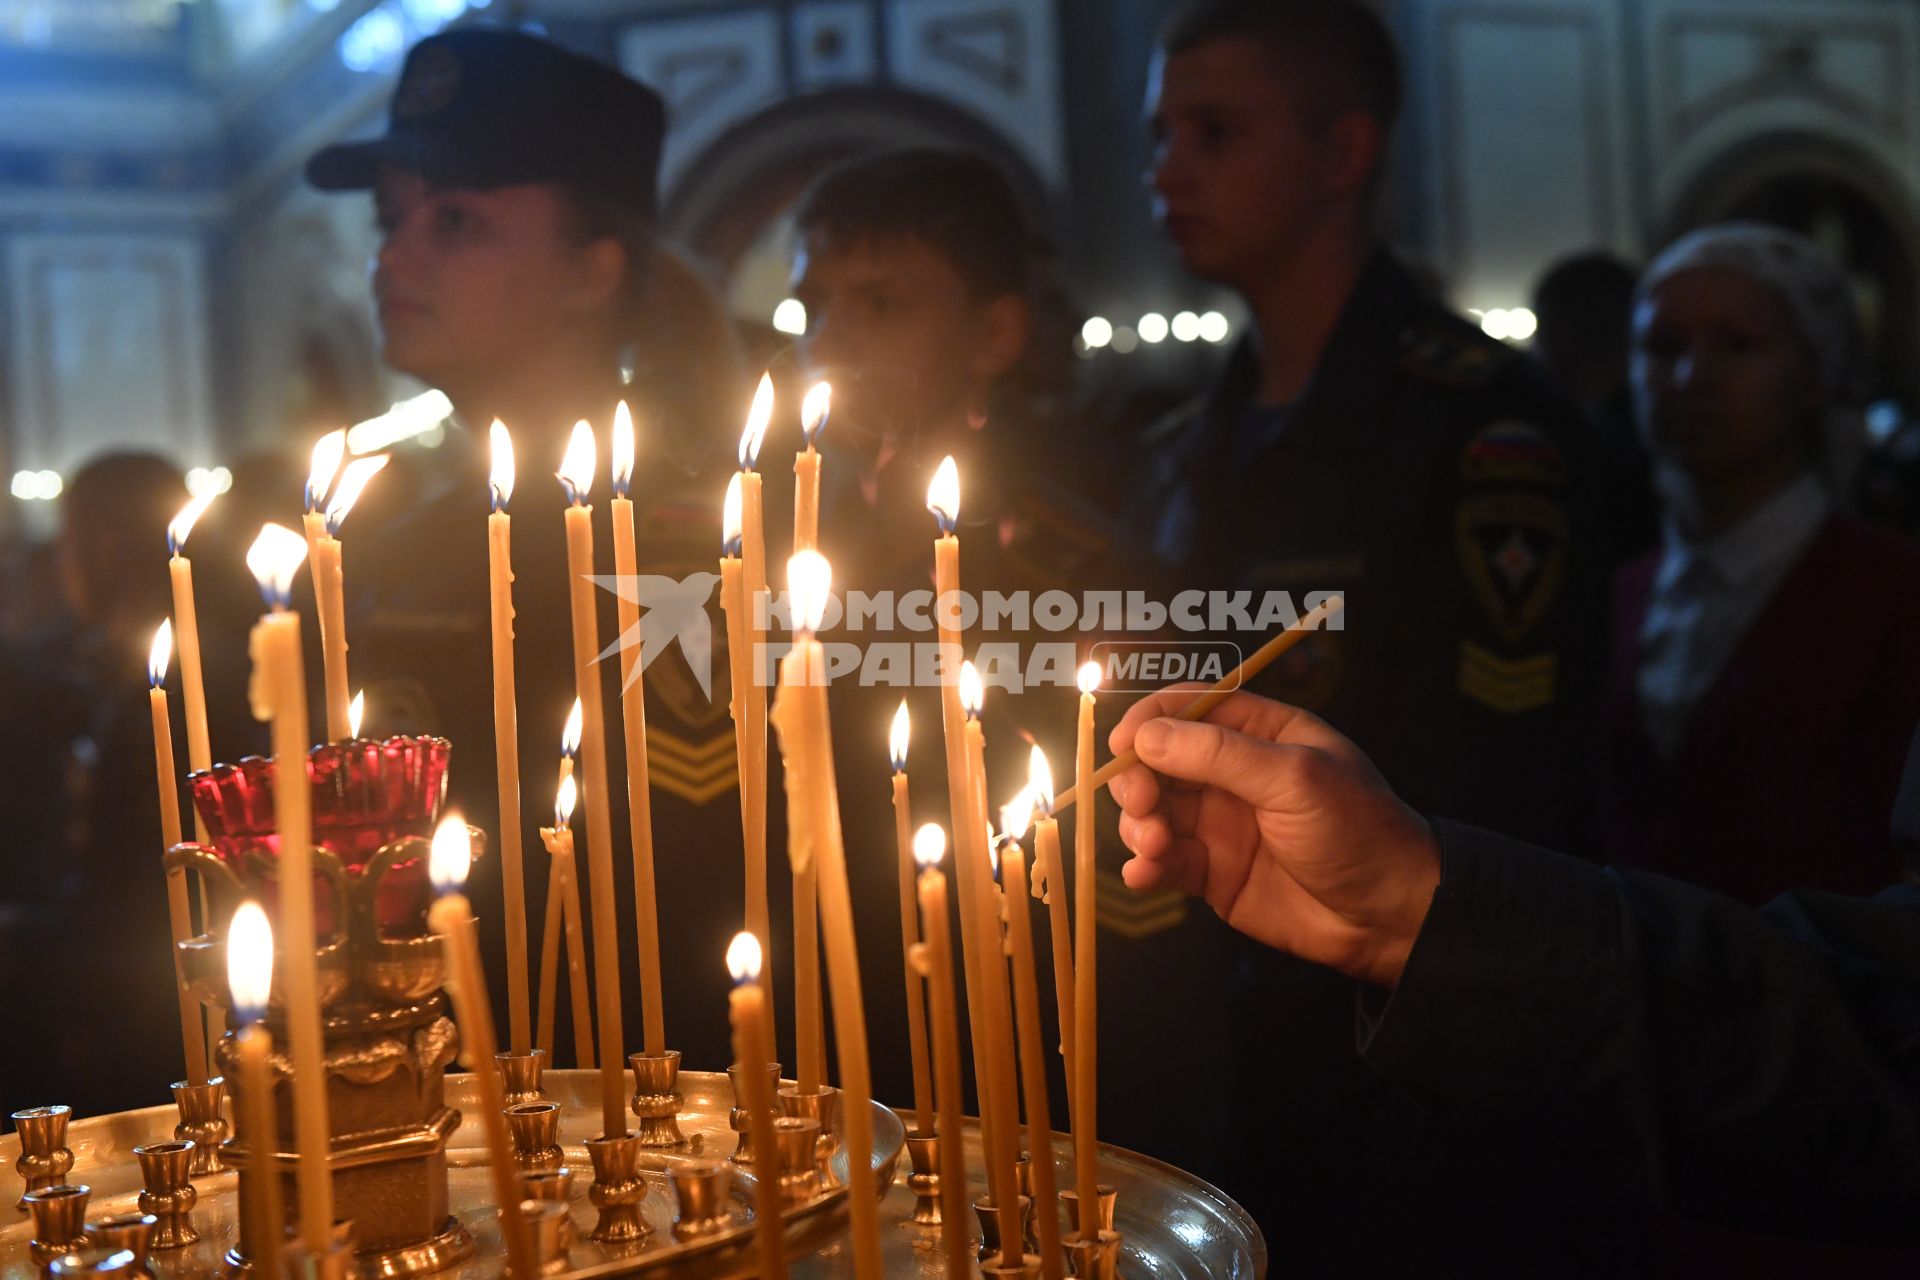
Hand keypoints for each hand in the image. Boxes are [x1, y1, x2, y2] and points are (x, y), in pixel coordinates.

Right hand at [1106, 687, 1440, 986]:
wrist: (1390, 917)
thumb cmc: (1359, 831)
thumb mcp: (1294, 779)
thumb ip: (1219, 754)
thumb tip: (1147, 736)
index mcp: (1261, 733)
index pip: (1190, 707)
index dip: (1150, 720)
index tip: (1122, 745)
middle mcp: (1234, 774)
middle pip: (1159, 760)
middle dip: (1137, 778)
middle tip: (1142, 803)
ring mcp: (1220, 824)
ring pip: (1153, 812)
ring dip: (1138, 825)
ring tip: (1155, 846)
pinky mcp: (1212, 873)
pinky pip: (1163, 862)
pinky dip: (1144, 867)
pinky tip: (1144, 875)